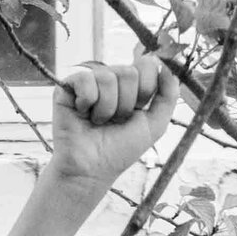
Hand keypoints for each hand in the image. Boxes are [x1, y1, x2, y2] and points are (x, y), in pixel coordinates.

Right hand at [45, 53, 171, 202]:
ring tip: (98, 122)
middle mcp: (111, 79)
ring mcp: (90, 81)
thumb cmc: (120, 150)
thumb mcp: (155, 124)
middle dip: (125, 104)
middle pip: (128, 72)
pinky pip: (85, 79)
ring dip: (106, 108)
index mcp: (132, 85)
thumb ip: (169, 96)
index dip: (146, 90)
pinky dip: (87, 102)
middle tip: (115, 121)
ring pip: (107, 77)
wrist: (91, 170)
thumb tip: (169, 66)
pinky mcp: (68, 86)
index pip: (147, 65)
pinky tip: (82, 113)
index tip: (137, 111)